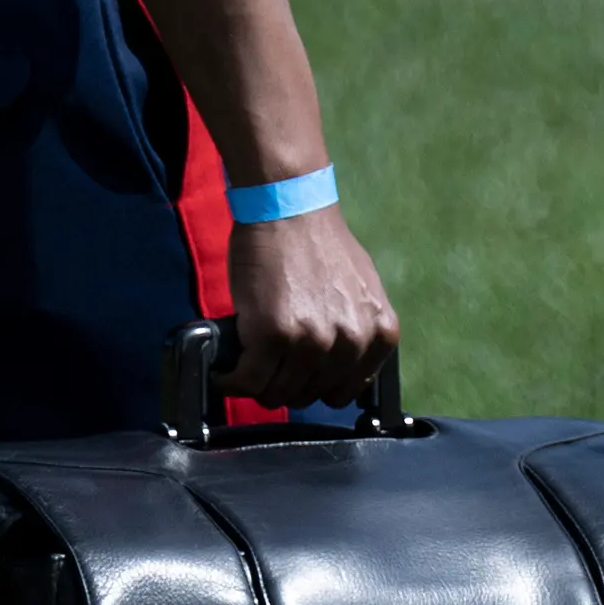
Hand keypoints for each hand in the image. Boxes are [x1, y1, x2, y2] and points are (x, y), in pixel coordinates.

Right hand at [222, 204, 397, 411]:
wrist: (289, 208)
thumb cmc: (317, 244)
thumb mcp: (360, 292)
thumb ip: (357, 331)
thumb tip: (340, 368)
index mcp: (379, 333)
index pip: (344, 392)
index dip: (315, 386)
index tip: (297, 377)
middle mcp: (351, 341)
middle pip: (309, 395)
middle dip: (284, 385)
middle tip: (266, 366)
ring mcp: (313, 341)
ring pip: (278, 393)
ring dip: (255, 385)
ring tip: (244, 368)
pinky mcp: (274, 336)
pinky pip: (248, 381)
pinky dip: (230, 382)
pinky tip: (224, 374)